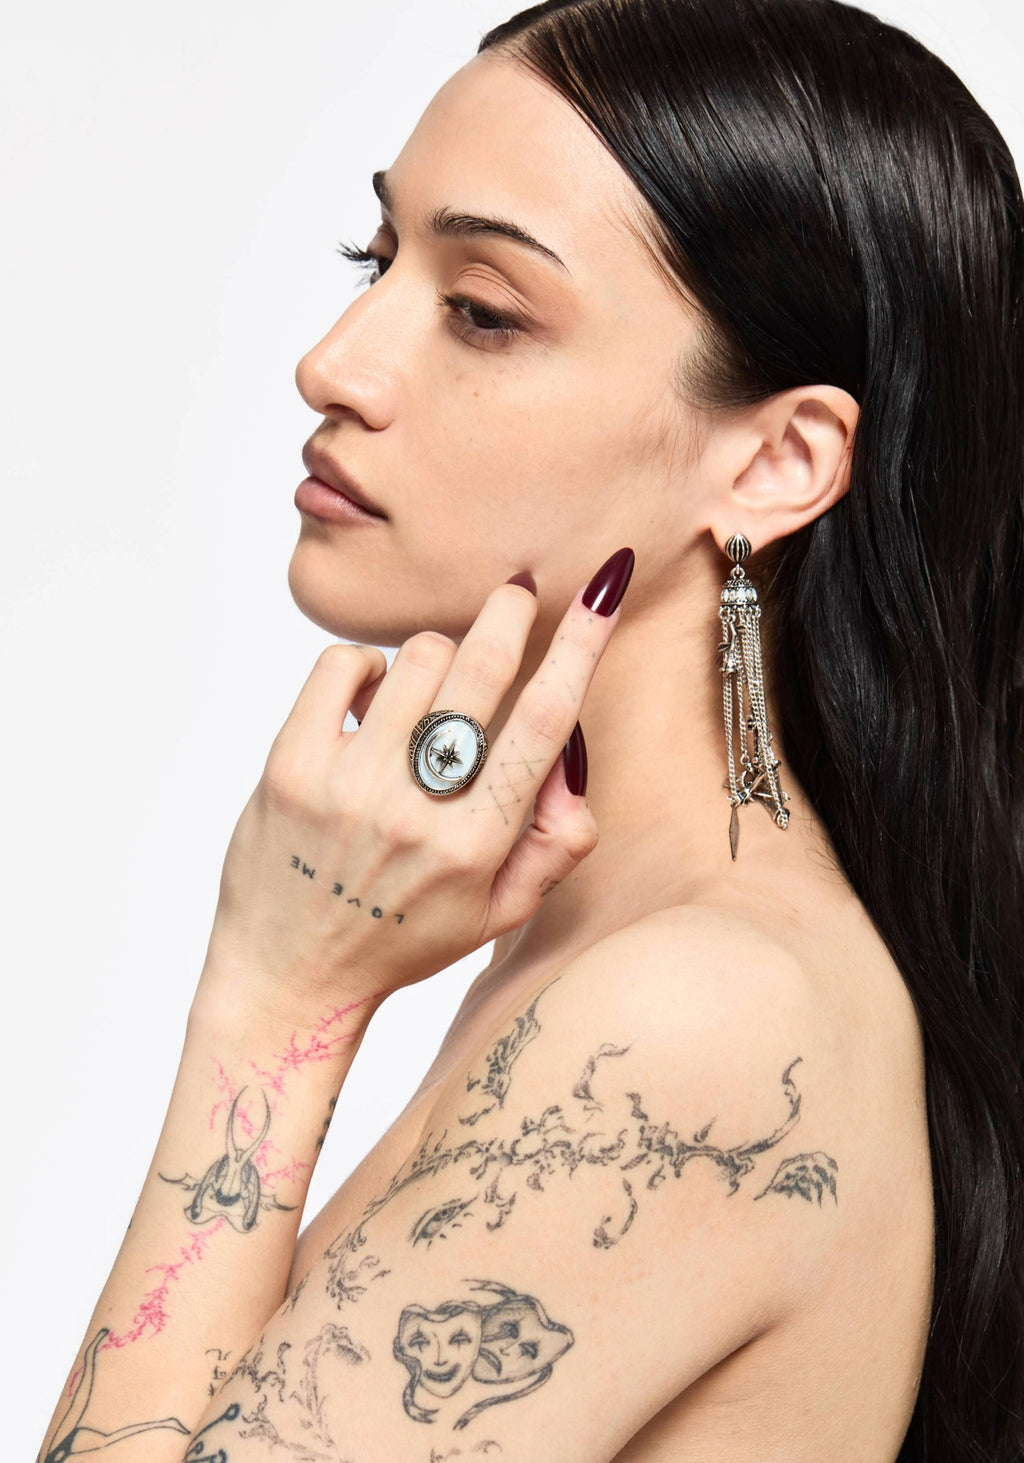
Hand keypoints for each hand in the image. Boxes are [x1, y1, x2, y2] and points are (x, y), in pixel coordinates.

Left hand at [200, 549, 633, 1019]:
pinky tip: (371, 698)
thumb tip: (570, 764)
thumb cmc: (400, 938)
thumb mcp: (497, 914)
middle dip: (510, 610)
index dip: (580, 646)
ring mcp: (347, 784)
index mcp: (475, 847)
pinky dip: (366, 666)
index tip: (601, 591)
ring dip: (437, 656)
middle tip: (517, 591)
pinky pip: (341, 665)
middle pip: (481, 667)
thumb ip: (556, 844)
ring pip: (418, 658)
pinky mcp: (289, 766)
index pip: (545, 724)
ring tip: (427, 695)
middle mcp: (413, 811)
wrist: (287, 977)